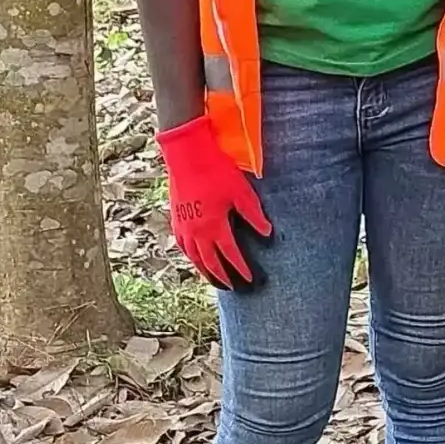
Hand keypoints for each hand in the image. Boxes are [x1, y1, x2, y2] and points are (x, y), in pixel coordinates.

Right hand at [157, 116, 272, 289]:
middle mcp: (196, 232)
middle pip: (210, 263)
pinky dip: (191, 257)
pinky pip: (183, 246)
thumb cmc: (217, 171)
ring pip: (194, 258)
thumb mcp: (242, 193)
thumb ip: (255, 216)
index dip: (241, 270)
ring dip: (206, 271)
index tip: (250, 280)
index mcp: (214, 227)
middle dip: (223, 278)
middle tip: (233, 289)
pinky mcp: (176, 219)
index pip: (230, 256)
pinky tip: (196, 258)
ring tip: (216, 281)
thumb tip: (268, 234)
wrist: (187, 155)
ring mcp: (183, 227)